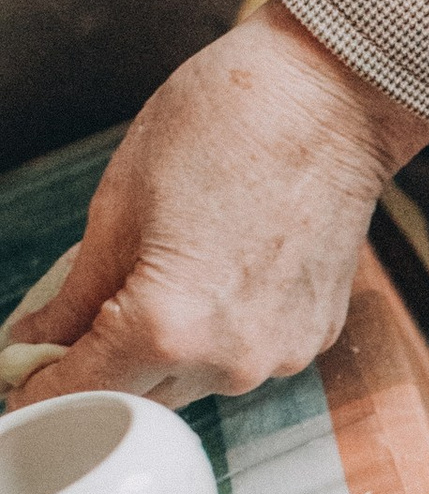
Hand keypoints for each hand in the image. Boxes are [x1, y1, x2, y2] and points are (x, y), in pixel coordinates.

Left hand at [2, 14, 428, 411]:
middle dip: (102, 365)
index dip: (37, 384)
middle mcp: (230, 361)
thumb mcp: (117, 207)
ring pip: (193, 380)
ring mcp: (280, 354)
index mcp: (169, 329)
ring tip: (169, 272)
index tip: (24, 371)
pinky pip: (245, 356)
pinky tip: (223, 268)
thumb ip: (72, 296)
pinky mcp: (316, 337)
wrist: (333, 95)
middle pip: (136, 398)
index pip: (77, 393)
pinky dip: (220, 331)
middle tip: (85, 312)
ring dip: (165, 350)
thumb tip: (35, 340)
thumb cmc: (227, 126)